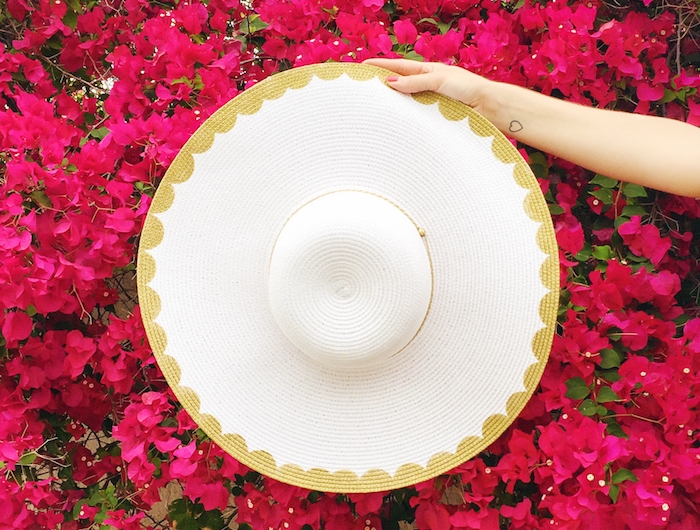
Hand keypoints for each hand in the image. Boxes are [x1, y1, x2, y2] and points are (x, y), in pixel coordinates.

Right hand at [363, 58, 494, 115]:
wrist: (488, 107)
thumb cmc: (467, 88)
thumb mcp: (439, 80)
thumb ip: (415, 82)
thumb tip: (390, 82)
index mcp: (427, 71)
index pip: (398, 67)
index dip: (380, 66)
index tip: (362, 67)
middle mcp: (426, 86)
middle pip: (399, 85)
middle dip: (381, 87)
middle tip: (361, 90)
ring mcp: (429, 101)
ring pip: (405, 102)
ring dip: (391, 105)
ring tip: (372, 109)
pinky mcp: (434, 116)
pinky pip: (414, 116)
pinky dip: (403, 118)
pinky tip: (393, 123)